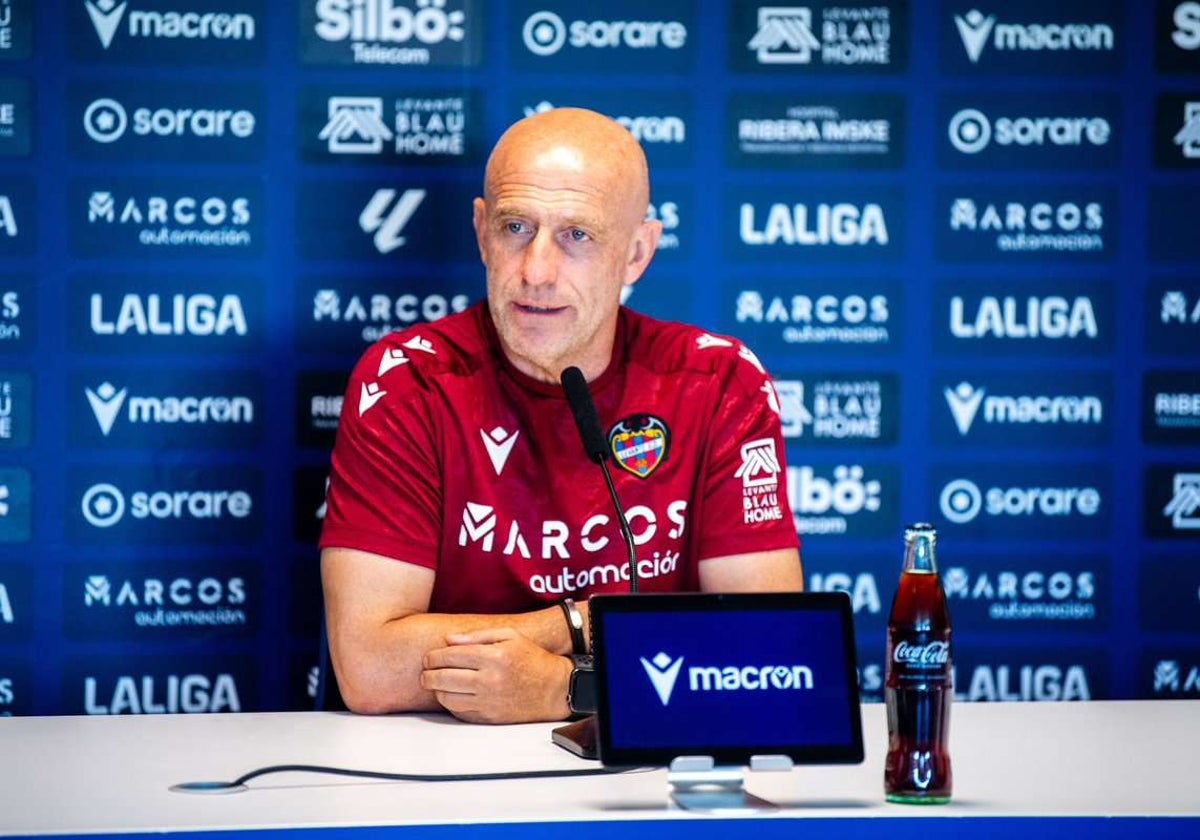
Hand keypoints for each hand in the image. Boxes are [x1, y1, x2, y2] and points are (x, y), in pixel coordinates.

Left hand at [421, 627, 572, 723]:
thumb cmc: (531, 658)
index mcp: (493, 656)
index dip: (433, 656)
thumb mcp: (509, 635)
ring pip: (447, 698)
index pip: (449, 656)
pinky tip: (453, 695)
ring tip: (438, 683)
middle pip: (442, 679)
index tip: (429, 657)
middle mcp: (489, 680)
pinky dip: (450, 704)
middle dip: (428, 674)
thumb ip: (477, 636)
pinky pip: (459, 712)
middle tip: (425, 672)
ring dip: (436, 690)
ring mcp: (489, 702)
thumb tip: (448, 640)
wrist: (554, 688)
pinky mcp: (490, 718)